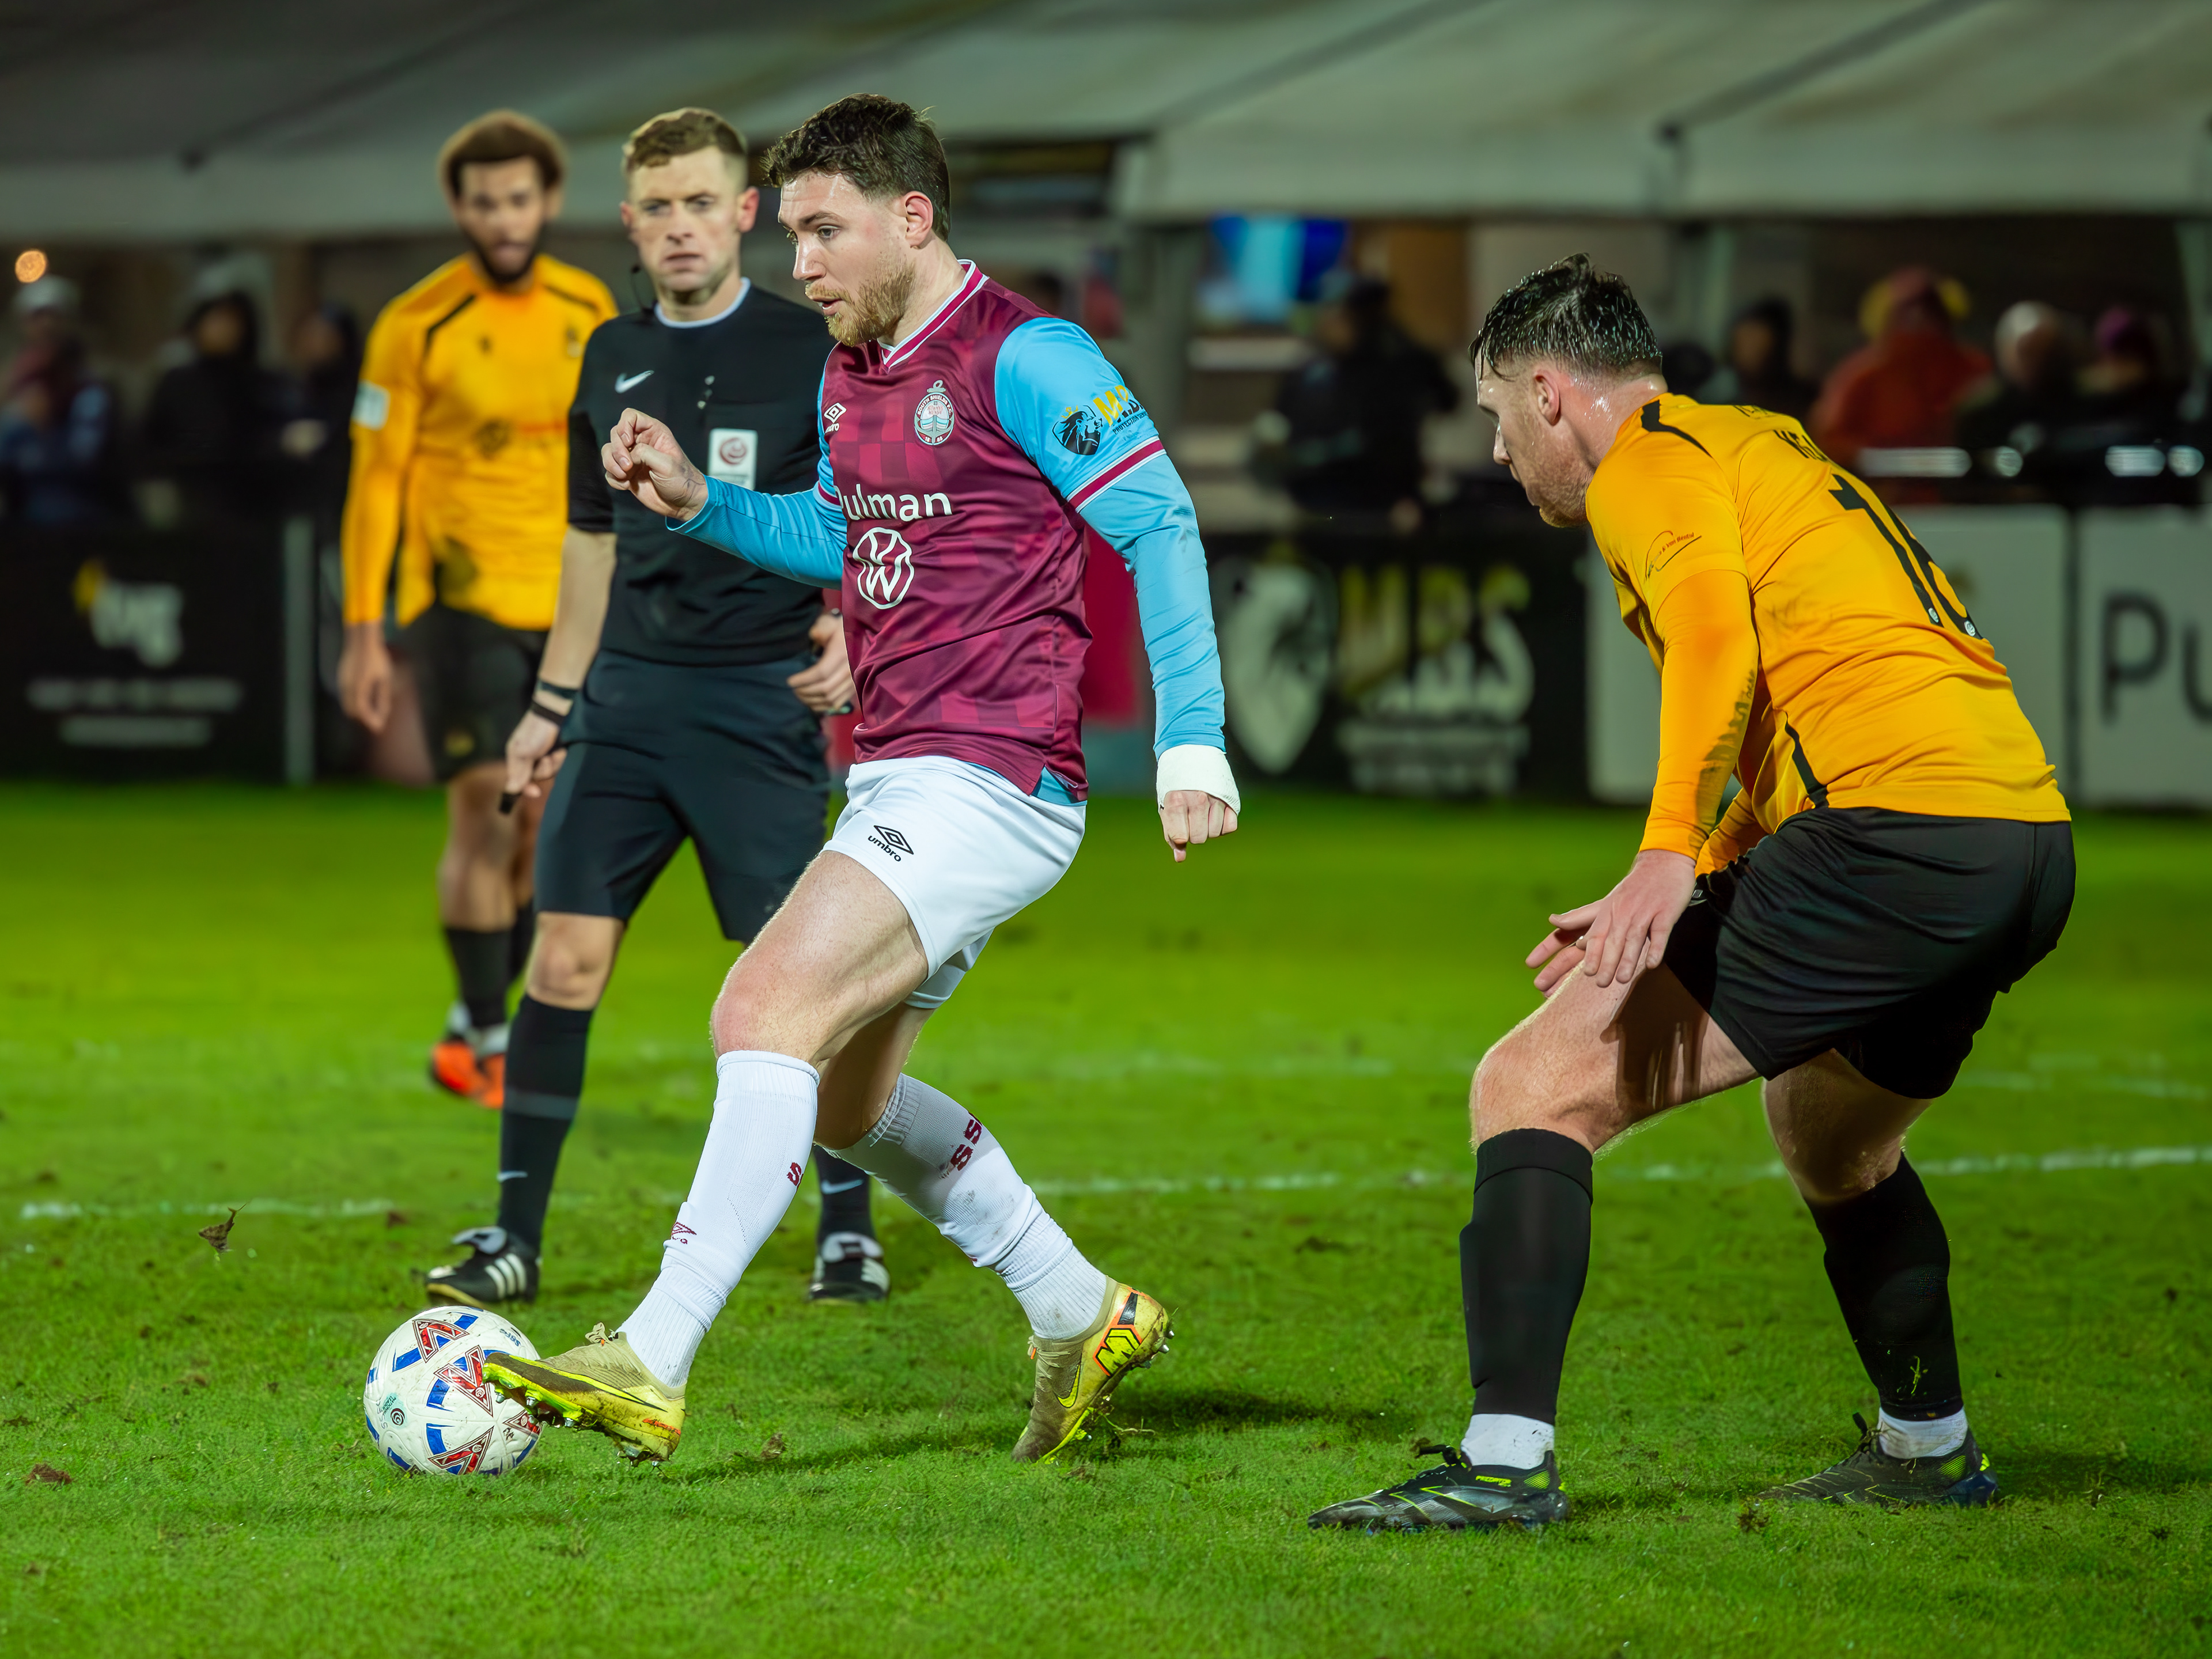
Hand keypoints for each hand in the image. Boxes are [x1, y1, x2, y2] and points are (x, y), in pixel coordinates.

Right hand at [337, 623, 392, 733]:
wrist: (361, 639)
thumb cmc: (377, 657)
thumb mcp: (384, 678)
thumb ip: (383, 697)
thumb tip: (383, 713)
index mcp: (358, 687)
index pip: (361, 710)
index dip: (370, 720)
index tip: (379, 727)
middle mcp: (346, 686)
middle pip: (351, 710)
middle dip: (363, 717)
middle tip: (377, 720)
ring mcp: (341, 681)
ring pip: (347, 703)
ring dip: (358, 710)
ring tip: (373, 711)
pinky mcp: (341, 677)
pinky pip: (346, 695)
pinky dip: (355, 701)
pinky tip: (366, 698)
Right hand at [503, 701, 568, 802]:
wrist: (554, 714)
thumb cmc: (535, 731)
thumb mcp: (524, 751)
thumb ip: (519, 771)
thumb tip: (511, 790)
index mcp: (516, 758)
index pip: (518, 781)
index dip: (526, 788)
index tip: (536, 792)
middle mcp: (529, 759)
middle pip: (536, 778)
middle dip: (543, 770)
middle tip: (547, 758)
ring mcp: (543, 756)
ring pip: (549, 772)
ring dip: (554, 763)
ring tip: (555, 752)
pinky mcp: (555, 754)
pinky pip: (558, 765)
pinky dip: (560, 759)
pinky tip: (561, 751)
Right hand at [603, 407, 707, 518]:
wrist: (682, 504)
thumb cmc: (681, 481)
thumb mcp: (666, 464)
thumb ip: (644, 453)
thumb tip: (628, 455)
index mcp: (653, 432)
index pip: (630, 416)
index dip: (624, 426)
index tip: (628, 442)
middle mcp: (640, 442)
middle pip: (615, 434)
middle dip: (617, 450)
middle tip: (627, 466)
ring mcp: (632, 458)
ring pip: (608, 451)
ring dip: (611, 464)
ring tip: (625, 476)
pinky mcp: (626, 474)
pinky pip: (609, 471)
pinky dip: (614, 478)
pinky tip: (627, 486)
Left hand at [786, 611, 855, 712]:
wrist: (864, 637)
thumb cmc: (842, 630)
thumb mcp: (831, 624)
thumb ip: (822, 628)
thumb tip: (814, 636)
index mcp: (842, 655)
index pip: (821, 672)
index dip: (804, 680)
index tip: (790, 681)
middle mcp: (850, 671)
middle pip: (825, 688)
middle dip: (806, 691)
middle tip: (794, 689)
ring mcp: (854, 681)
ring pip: (831, 699)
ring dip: (813, 700)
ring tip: (801, 695)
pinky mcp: (855, 688)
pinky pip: (839, 703)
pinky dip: (823, 706)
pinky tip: (813, 702)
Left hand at [1160, 790, 1237, 862]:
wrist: (1192, 761)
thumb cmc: (1176, 790)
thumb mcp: (1167, 808)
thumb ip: (1171, 834)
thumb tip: (1180, 858)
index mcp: (1176, 800)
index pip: (1180, 836)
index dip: (1179, 838)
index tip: (1178, 831)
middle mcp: (1198, 798)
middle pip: (1199, 838)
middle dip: (1193, 835)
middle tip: (1190, 820)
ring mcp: (1216, 798)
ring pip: (1214, 834)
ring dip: (1208, 829)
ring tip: (1202, 814)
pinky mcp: (1230, 799)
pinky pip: (1230, 827)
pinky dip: (1223, 826)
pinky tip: (1215, 814)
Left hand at [1527, 848, 1695, 993]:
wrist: (1662, 863)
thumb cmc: (1633, 888)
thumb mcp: (1606, 902)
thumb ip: (1582, 917)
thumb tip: (1558, 927)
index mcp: (1607, 910)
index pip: (1594, 935)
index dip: (1590, 954)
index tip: (1587, 973)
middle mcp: (1623, 911)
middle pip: (1612, 940)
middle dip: (1605, 962)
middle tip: (1600, 983)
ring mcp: (1644, 911)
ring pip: (1634, 938)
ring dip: (1628, 959)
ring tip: (1622, 979)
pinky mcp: (1666, 911)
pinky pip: (1660, 932)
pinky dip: (1656, 948)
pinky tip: (1652, 964)